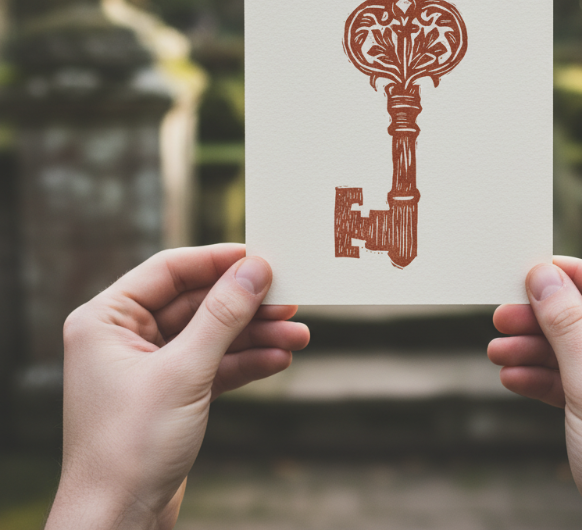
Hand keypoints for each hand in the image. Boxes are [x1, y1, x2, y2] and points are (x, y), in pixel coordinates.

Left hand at [46, 244, 309, 529]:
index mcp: (106, 319)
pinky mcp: (170, 394)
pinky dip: (244, 363)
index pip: (169, 270)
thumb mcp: (184, 372)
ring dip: (254, 336)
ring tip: (298, 337)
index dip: (216, 260)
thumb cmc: (129, 447)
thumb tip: (256, 269)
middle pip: (197, 303)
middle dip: (246, 306)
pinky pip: (213, 365)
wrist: (117, 525)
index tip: (260, 255)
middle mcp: (124, 337)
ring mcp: (149, 366)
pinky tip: (278, 361)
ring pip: (211, 335)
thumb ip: (223, 316)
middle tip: (290, 302)